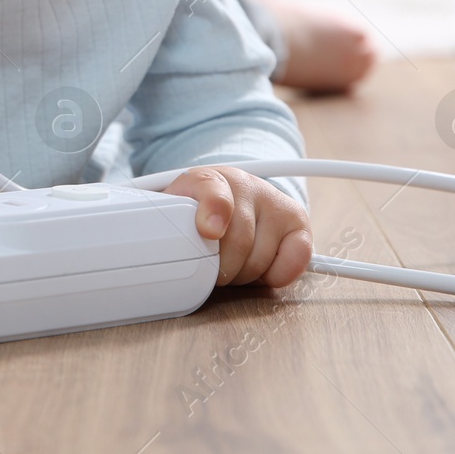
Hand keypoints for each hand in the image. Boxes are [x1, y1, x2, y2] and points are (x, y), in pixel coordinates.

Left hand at [162, 166, 312, 287]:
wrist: (223, 197)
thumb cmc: (195, 212)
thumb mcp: (170, 215)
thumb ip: (163, 227)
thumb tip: (157, 247)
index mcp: (205, 180)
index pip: (213, 191)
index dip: (214, 212)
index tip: (208, 231)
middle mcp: (243, 184)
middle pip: (237, 242)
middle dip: (220, 268)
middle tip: (210, 267)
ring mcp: (272, 200)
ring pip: (259, 258)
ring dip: (243, 274)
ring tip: (231, 264)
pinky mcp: (296, 220)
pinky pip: (295, 258)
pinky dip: (278, 274)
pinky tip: (262, 268)